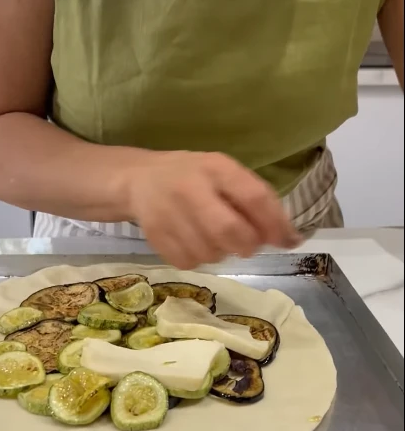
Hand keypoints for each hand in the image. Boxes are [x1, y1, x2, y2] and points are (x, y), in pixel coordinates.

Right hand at [124, 150, 301, 268]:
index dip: (276, 224)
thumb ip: (253, 200)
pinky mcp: (155, 236)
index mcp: (215, 167)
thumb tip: (285, 238)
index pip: (254, 197)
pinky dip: (200, 259)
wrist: (140, 180)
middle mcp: (190, 188)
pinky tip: (195, 243)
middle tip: (247, 245)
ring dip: (222, 253)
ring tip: (214, 237)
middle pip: (230, 231)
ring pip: (210, 253)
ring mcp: (169, 213)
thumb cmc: (193, 177)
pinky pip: (190, 262)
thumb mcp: (223, 174)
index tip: (290, 241)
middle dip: (247, 245)